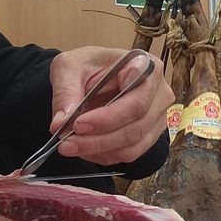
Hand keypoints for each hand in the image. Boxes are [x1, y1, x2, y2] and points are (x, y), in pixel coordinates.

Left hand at [48, 47, 173, 164]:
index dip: (109, 118)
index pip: (136, 100)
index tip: (78, 124)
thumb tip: (62, 122)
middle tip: (67, 143)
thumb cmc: (88, 65)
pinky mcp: (150, 134)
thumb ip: (65, 92)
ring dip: (100, 151)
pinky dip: (105, 155)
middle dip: (99, 140)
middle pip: (136, 126)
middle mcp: (159, 92)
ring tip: (71, 147)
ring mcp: (158, 116)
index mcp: (145, 66)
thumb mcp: (68, 67)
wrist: (93, 74)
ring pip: (134, 144)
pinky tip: (85, 149)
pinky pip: (131, 153)